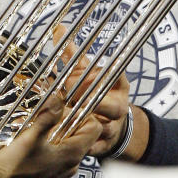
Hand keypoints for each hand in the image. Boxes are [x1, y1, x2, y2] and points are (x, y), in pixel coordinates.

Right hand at [0, 96, 101, 177]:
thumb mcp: (30, 137)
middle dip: (66, 122)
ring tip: (36, 129)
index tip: (63, 110)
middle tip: (46, 117)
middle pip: (81, 135)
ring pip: (68, 145)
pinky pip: (58, 156)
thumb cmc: (14, 167)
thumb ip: (47, 117)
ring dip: (56, 133)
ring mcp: (62, 172)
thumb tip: (58, 100)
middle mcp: (72, 165)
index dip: (82, 114)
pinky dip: (50, 146)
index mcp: (72, 154)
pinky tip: (33, 144)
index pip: (94, 127)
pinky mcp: (52, 177)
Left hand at [53, 26, 129, 157]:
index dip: (95, 80)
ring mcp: (113, 127)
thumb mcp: (86, 73)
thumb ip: (72, 54)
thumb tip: (58, 29)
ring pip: (102, 128)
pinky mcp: (104, 146)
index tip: (73, 78)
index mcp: (117, 86)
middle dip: (92, 103)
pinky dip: (80, 145)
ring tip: (64, 121)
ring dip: (83, 125)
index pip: (114, 79)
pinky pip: (94, 148)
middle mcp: (119, 107)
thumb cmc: (94, 93)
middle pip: (112, 106)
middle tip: (70, 99)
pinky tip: (64, 140)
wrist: (112, 125)